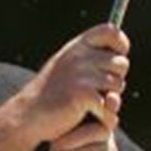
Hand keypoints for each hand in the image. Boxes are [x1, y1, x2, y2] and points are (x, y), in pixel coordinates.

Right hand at [18, 24, 129, 143]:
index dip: (120, 43)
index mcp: (76, 47)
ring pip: (118, 86)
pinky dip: (104, 118)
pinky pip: (109, 106)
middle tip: (100, 92)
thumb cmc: (52, 95)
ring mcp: (81, 74)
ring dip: (111, 100)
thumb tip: (122, 61)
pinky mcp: (83, 94)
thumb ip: (91, 62)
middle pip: (121, 63)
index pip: (110, 31)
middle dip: (117, 79)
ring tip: (92, 106)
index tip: (119, 55)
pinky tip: (91, 119)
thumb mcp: (67, 68)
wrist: (28, 115)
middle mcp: (79, 56)